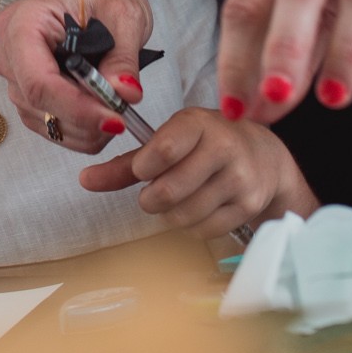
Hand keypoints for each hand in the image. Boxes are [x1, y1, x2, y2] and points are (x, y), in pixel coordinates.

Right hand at [0, 0, 149, 153]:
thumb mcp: (124, 15)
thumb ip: (123, 56)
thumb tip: (124, 94)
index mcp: (23, 22)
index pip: (38, 79)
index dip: (75, 106)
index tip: (114, 118)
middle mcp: (9, 52)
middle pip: (39, 104)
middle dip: (85, 118)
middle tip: (124, 115)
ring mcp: (14, 78)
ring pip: (45, 121)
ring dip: (86, 128)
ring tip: (116, 108)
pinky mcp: (27, 97)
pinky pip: (50, 127)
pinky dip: (81, 131)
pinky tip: (102, 115)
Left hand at [78, 107, 316, 239]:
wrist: (267, 157)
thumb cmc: (208, 144)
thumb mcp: (170, 140)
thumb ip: (126, 164)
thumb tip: (84, 180)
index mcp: (198, 123)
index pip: (162, 150)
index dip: (143, 168)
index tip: (142, 170)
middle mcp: (224, 147)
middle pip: (168, 191)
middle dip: (152, 199)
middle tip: (155, 193)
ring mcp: (240, 178)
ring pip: (184, 215)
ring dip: (171, 214)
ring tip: (179, 198)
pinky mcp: (249, 205)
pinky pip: (204, 229)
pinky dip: (192, 225)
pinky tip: (200, 208)